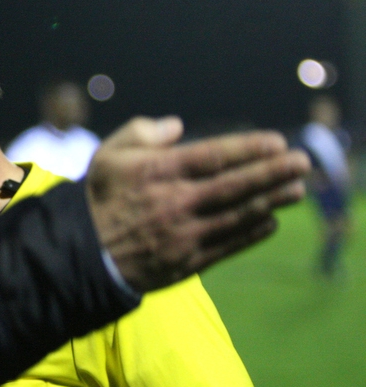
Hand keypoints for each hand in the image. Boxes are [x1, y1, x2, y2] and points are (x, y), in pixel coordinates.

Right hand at [86, 116, 309, 292]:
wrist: (82, 253)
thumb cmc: (98, 198)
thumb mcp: (108, 155)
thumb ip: (141, 133)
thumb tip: (177, 125)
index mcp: (157, 171)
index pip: (213, 155)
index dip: (250, 148)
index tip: (277, 142)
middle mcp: (174, 201)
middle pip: (234, 185)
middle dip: (273, 172)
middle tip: (303, 162)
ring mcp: (183, 234)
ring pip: (236, 215)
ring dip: (271, 201)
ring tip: (297, 190)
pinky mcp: (185, 261)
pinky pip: (227, 245)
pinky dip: (251, 232)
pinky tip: (270, 221)